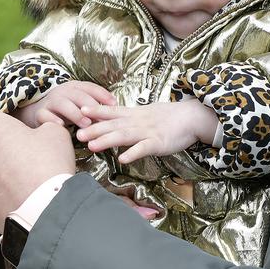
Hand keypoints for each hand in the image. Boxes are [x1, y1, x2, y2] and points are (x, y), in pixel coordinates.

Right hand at [16, 80, 113, 128]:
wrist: (39, 111)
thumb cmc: (66, 110)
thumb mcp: (79, 104)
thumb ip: (94, 107)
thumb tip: (115, 113)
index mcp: (75, 87)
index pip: (90, 88)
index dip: (103, 95)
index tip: (114, 104)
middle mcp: (63, 92)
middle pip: (78, 95)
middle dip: (90, 106)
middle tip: (100, 118)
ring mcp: (51, 102)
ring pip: (63, 104)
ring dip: (75, 113)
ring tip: (85, 124)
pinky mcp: (40, 113)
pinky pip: (45, 115)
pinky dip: (52, 120)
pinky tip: (61, 126)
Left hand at [78, 99, 218, 163]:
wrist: (191, 117)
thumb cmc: (167, 117)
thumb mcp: (145, 114)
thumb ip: (128, 118)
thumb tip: (112, 121)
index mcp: (133, 115)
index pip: (111, 111)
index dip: (95, 111)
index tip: (79, 110)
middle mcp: (137, 122)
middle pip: (113, 125)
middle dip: (95, 129)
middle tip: (78, 134)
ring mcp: (147, 132)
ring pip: (124, 136)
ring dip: (107, 140)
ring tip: (92, 146)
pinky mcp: (158, 143)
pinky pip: (144, 148)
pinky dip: (133, 153)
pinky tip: (123, 159)